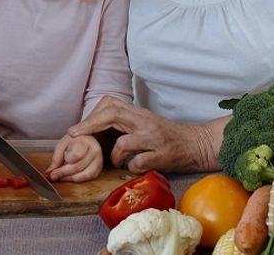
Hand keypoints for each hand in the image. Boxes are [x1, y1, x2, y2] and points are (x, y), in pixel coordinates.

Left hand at [46, 134, 101, 182]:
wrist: (86, 139)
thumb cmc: (73, 141)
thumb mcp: (62, 145)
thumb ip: (56, 159)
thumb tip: (49, 173)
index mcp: (84, 140)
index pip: (77, 154)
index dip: (66, 160)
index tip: (58, 163)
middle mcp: (94, 150)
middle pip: (78, 166)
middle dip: (64, 173)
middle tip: (53, 175)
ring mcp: (99, 160)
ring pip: (85, 175)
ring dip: (70, 178)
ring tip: (62, 176)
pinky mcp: (99, 168)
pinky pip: (89, 178)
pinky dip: (78, 179)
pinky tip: (70, 176)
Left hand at [67, 97, 218, 173]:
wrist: (197, 144)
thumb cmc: (167, 137)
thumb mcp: (145, 124)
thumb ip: (124, 124)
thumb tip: (95, 129)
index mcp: (139, 114)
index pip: (110, 105)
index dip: (91, 116)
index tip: (77, 129)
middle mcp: (145, 122)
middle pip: (112, 115)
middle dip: (90, 126)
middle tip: (76, 137)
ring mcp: (154, 138)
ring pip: (124, 142)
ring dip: (114, 155)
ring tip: (116, 162)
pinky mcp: (163, 155)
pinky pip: (139, 162)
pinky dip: (132, 167)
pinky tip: (133, 169)